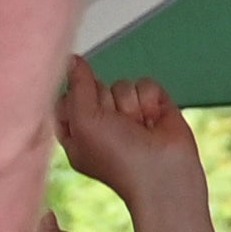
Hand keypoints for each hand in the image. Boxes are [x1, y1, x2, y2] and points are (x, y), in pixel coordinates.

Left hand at [53, 58, 200, 209]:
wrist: (164, 172)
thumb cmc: (119, 158)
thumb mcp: (84, 122)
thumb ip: (77, 87)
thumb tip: (73, 59)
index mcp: (77, 133)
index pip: (66, 98)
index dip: (75, 99)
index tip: (86, 114)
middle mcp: (101, 123)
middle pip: (95, 87)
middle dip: (106, 102)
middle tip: (115, 125)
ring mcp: (128, 114)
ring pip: (121, 85)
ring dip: (130, 105)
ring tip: (138, 127)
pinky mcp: (152, 106)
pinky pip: (146, 84)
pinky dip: (150, 101)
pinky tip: (153, 122)